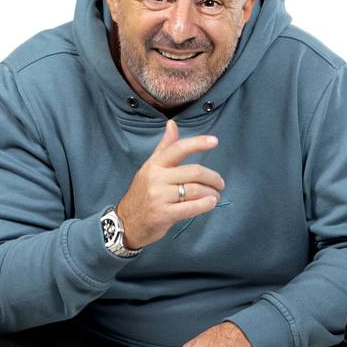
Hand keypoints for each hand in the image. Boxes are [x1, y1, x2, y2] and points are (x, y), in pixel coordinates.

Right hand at [117, 119, 223, 249]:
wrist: (126, 222)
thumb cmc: (142, 193)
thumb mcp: (150, 168)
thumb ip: (164, 148)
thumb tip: (172, 124)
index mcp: (155, 164)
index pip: (178, 149)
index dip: (198, 143)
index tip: (215, 141)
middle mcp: (156, 178)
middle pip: (194, 172)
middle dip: (212, 178)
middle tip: (220, 184)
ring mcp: (159, 196)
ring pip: (195, 190)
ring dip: (211, 193)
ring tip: (215, 196)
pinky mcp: (163, 214)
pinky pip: (190, 207)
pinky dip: (205, 205)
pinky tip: (211, 203)